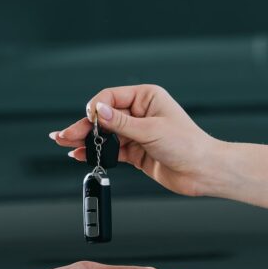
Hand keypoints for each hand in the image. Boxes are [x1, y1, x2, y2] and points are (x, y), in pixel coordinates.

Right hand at [49, 85, 219, 196]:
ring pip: (105, 134)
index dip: (96, 108)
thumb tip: (98, 111)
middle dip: (84, 126)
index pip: (111, 97)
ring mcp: (137, 133)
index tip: (87, 121)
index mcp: (147, 97)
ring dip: (86, 140)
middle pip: (105, 117)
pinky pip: (112, 150)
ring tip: (65, 143)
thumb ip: (121, 123)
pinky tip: (80, 154)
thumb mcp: (152, 130)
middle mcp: (140, 113)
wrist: (203, 171)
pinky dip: (96, 152)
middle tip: (64, 135)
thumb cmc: (188, 145)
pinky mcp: (136, 151)